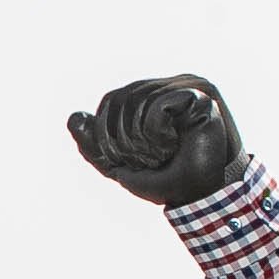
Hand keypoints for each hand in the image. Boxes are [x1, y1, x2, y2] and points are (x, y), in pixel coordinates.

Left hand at [66, 73, 243, 209]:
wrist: (205, 194)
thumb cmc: (169, 179)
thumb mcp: (121, 166)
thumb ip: (95, 145)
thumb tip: (73, 118)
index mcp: (153, 97)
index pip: (111, 100)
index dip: (105, 132)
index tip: (125, 160)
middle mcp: (169, 85)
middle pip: (119, 99)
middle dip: (122, 139)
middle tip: (147, 160)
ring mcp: (186, 85)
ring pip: (136, 100)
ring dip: (141, 139)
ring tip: (163, 153)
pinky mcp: (200, 93)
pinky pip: (157, 104)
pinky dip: (156, 132)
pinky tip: (174, 143)